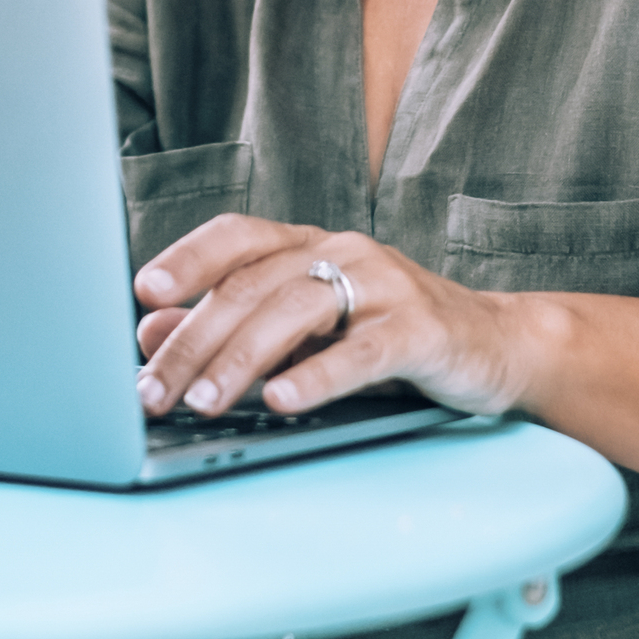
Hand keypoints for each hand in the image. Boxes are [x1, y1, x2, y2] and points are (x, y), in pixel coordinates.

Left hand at [133, 212, 533, 419]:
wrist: (496, 345)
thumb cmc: (389, 334)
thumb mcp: (305, 331)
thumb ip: (232, 327)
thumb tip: (152, 333)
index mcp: (310, 244)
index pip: (238, 236)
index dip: (188, 257)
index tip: (143, 291)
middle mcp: (343, 251)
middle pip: (252, 285)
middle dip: (194, 340)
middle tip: (152, 390)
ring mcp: (385, 285)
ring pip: (297, 311)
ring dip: (241, 359)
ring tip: (204, 402)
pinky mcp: (421, 329)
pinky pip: (362, 351)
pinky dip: (317, 377)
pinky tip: (282, 401)